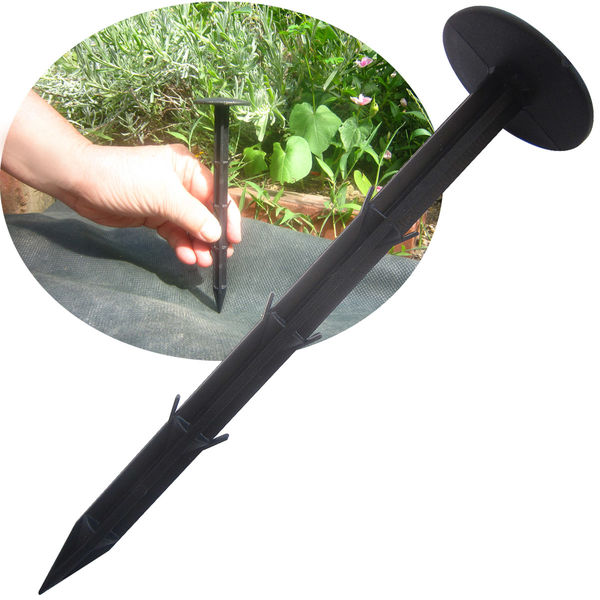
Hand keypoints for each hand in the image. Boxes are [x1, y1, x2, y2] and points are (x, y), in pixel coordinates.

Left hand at [64, 143, 240, 265]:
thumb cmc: (125, 179)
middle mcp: (181, 184)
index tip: (235, 239)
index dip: (227, 217)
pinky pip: (174, 233)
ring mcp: (168, 201)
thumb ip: (192, 217)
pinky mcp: (155, 216)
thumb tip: (216, 234)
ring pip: (190, 226)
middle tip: (221, 256)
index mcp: (188, 169)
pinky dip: (181, 245)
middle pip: (205, 213)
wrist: (82, 183)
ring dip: (197, 244)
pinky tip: (186, 256)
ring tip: (202, 261)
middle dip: (212, 235)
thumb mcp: (163, 196)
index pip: (216, 194)